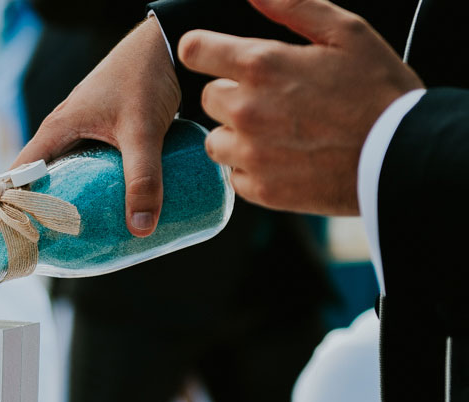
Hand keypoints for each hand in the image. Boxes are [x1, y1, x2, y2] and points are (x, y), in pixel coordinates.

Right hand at [15, 18, 180, 235]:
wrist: (166, 45)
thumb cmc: (144, 77)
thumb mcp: (143, 131)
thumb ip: (143, 178)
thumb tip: (140, 228)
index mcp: (56, 130)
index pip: (18, 175)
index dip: (9, 206)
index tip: (9, 238)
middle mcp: (62, 133)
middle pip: (39, 181)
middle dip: (40, 213)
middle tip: (47, 249)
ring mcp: (81, 133)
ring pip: (64, 175)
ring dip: (66, 203)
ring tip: (75, 239)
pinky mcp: (101, 134)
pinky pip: (86, 169)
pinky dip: (88, 190)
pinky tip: (105, 211)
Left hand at [180, 0, 422, 214]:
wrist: (402, 155)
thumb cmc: (378, 90)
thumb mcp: (346, 32)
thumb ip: (293, 7)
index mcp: (262, 65)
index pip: (194, 50)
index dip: (203, 50)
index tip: (214, 55)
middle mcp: (247, 110)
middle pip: (209, 97)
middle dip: (234, 94)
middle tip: (276, 99)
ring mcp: (251, 153)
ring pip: (216, 140)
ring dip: (238, 135)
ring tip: (280, 131)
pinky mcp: (260, 189)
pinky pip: (235, 175)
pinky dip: (252, 168)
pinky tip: (285, 158)